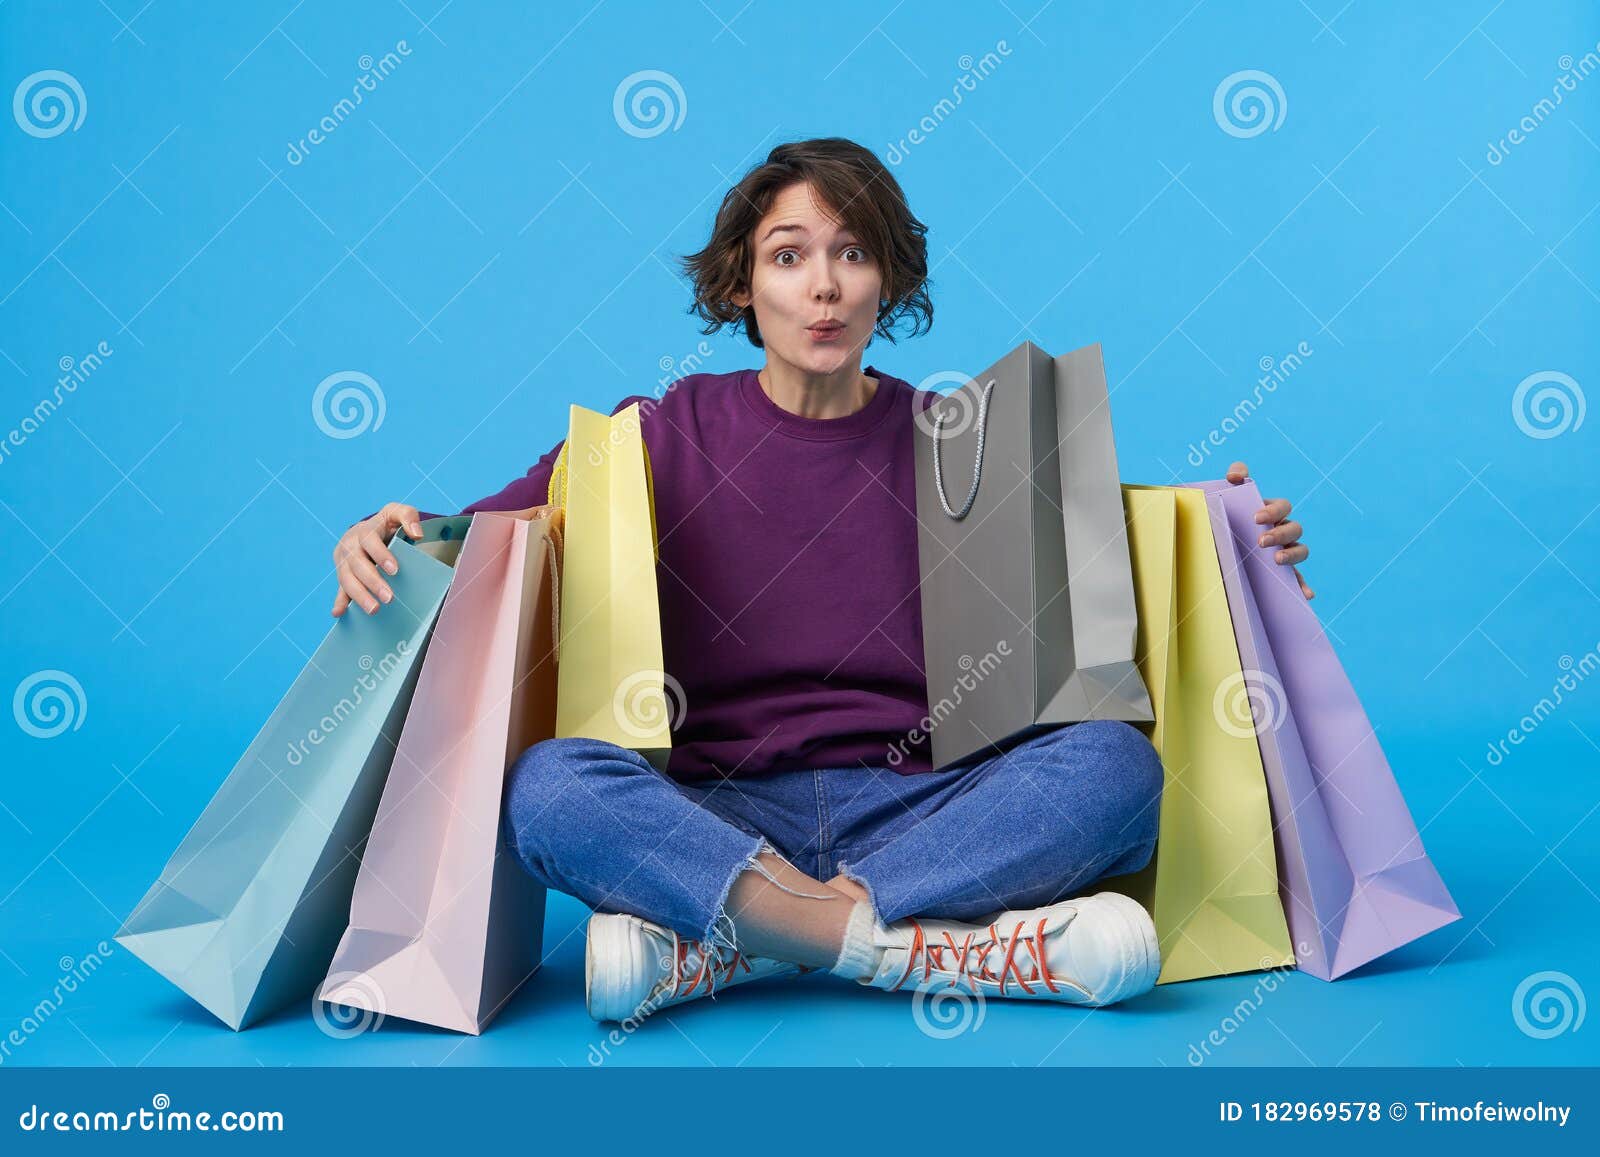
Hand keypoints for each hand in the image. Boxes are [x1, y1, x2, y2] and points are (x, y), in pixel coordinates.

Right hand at [332, 502, 422, 616]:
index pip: (369, 541)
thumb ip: (408, 516)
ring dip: (359, 595)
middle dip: (372, 582)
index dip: (380, 554)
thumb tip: (417, 534)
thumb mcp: (397, 513)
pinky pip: (339, 589)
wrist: (367, 531)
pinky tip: (339, 613)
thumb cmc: (386, 524)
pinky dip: (339, 601)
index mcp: (363, 531)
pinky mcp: (342, 575)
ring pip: (346, 579)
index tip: (394, 570)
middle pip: (357, 564)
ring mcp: (343, 561)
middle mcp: (349, 546)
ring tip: (374, 609)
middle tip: (389, 597)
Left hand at [1226, 461, 1313, 599]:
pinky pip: (1298, 580)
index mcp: (1271, 513)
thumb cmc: (1226, 517)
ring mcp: (1285, 551)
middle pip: (1293, 527)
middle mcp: (1282, 531)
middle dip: (1279, 533)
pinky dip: (1304, 586)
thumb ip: (1235, 477)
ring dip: (1292, 554)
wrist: (1218, 543)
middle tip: (1260, 541)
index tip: (1256, 518)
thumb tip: (1236, 476)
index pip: (1282, 506)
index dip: (1273, 510)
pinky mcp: (1284, 573)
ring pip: (1301, 550)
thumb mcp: (1227, 497)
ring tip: (1277, 560)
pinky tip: (1306, 595)